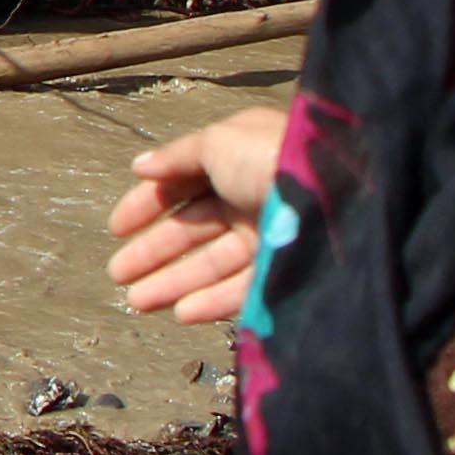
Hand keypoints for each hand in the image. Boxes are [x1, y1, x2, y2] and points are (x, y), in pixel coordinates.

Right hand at [106, 106, 289, 324]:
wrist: (338, 195)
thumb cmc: (272, 158)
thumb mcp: (218, 142)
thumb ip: (177, 156)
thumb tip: (140, 166)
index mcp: (238, 158)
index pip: (184, 183)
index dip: (148, 204)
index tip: (116, 229)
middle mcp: (253, 194)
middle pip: (193, 228)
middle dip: (153, 252)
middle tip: (118, 274)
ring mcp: (270, 233)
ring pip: (212, 263)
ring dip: (172, 283)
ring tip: (136, 302)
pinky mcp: (284, 268)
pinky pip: (243, 289)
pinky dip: (211, 302)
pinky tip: (181, 313)